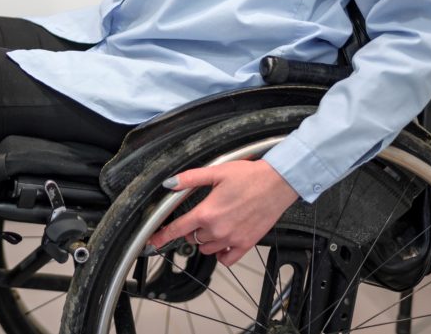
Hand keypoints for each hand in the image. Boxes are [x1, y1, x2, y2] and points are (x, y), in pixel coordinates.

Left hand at [146, 160, 298, 265]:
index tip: (154, 242)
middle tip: (199, 216)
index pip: (178, 229)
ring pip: (207, 249)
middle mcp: (218, 229)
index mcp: (207, 213)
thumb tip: (170, 183)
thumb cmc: (249, 176)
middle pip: (192, 238)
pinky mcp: (247, 244)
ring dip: (204, 240)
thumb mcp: (215, 172)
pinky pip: (227, 259)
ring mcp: (232, 239)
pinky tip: (222, 243)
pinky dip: (221, 254)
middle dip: (190, 229)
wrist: (277, 183)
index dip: (162, 236)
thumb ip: (189, 179)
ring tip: (212, 225)